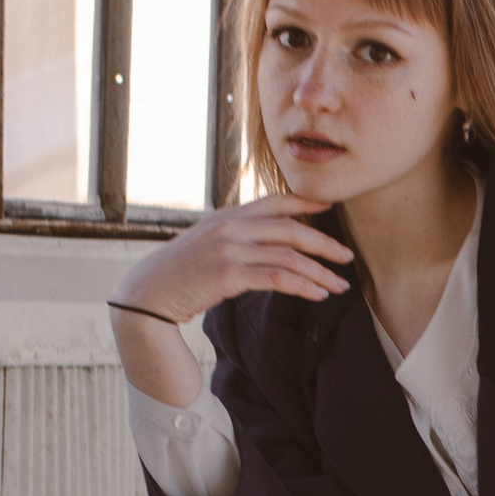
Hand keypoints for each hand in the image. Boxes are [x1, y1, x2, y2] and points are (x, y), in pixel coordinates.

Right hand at [109, 200, 350, 400]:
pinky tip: (317, 295)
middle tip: (347, 256)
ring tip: (338, 285)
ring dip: (319, 271)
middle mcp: (230, 226)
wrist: (147, 294)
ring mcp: (229, 249)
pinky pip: (276, 278)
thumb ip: (237, 236)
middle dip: (324, 243)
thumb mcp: (208, 244)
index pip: (275, 201)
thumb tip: (268, 241)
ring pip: (288, 255)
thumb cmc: (180, 274)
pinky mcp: (227, 274)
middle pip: (290, 228)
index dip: (307, 201)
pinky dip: (302, 286)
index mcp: (228, 215)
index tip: (331, 206)